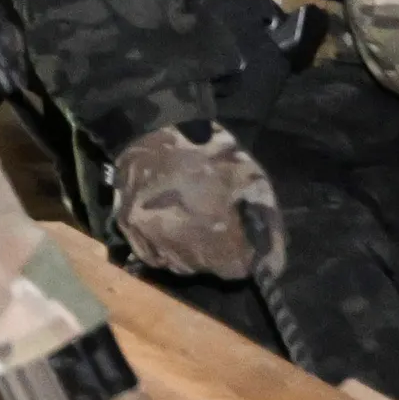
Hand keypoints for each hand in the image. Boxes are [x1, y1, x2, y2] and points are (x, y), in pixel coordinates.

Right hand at [109, 124, 285, 282]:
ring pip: (178, 266)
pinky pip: (152, 256)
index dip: (243, 257)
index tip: (241, 241)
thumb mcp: (255, 186)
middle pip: (206, 270)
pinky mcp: (127, 229)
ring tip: (191, 222)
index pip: (236, 271)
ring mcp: (150, 238)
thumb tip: (270, 270)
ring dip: (189, 253)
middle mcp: (180, 244)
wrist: (155, 128)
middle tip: (215, 224)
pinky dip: (163, 247)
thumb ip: (269, 232)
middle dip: (215, 254)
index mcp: (216, 233)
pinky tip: (170, 223)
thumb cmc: (213, 155)